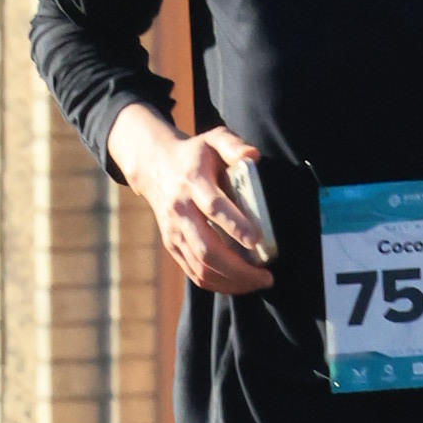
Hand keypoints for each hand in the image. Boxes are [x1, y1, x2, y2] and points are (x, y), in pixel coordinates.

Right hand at [107, 108, 274, 294]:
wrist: (156, 167)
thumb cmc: (196, 154)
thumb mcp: (213, 138)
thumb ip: (233, 144)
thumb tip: (253, 155)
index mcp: (192, 182)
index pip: (213, 208)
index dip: (234, 225)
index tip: (256, 240)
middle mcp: (180, 211)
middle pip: (207, 249)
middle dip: (238, 268)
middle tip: (266, 276)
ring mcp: (174, 232)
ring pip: (201, 267)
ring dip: (231, 281)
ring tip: (258, 282)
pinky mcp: (172, 245)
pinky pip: (194, 273)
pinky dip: (218, 284)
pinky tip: (239, 284)